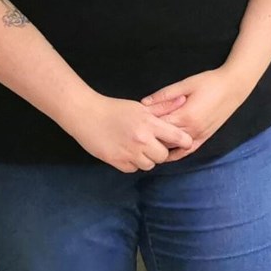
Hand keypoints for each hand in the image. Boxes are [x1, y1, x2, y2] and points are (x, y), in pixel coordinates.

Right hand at [59, 93, 193, 172]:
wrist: (86, 115)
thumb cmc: (115, 109)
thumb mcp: (141, 107)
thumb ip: (162, 107)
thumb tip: (183, 101)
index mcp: (150, 124)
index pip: (178, 137)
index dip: (184, 141)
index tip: (184, 142)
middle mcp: (141, 140)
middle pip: (163, 156)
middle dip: (161, 151)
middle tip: (154, 144)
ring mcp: (128, 152)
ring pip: (149, 165)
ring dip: (147, 159)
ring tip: (139, 148)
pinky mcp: (116, 161)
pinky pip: (133, 169)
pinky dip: (133, 163)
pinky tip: (128, 153)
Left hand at [141, 69, 251, 161]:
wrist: (234, 86)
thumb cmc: (210, 82)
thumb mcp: (186, 84)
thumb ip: (164, 95)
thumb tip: (144, 103)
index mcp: (185, 116)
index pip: (158, 125)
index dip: (145, 123)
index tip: (134, 121)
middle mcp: (192, 129)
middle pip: (164, 138)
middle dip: (150, 135)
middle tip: (137, 133)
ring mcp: (199, 135)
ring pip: (174, 147)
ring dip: (161, 146)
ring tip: (147, 144)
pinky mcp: (205, 137)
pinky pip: (188, 150)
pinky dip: (176, 154)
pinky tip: (166, 154)